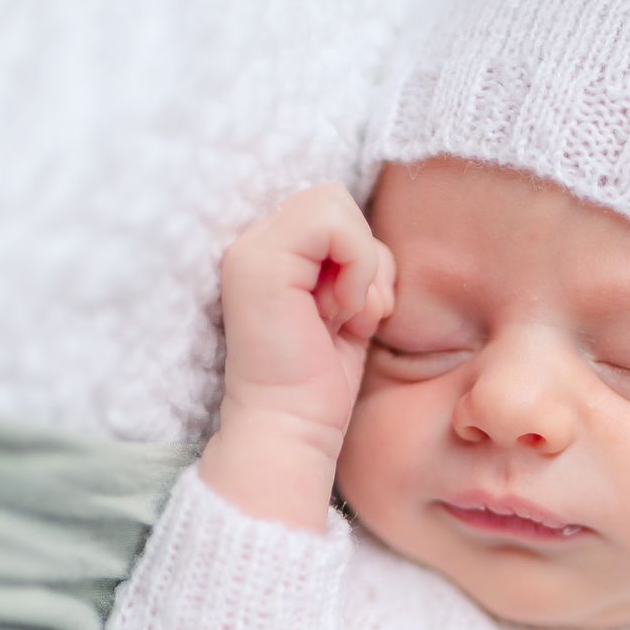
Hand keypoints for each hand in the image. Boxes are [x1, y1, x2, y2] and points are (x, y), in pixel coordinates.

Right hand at [203, 185, 394, 526]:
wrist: (293, 427)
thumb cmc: (321, 383)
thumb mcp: (350, 309)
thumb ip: (354, 265)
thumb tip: (377, 243)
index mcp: (273, 252)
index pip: (334, 213)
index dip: (358, 259)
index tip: (346, 313)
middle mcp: (254, 242)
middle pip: (336, 201)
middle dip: (361, 261)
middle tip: (344, 315)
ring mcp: (252, 248)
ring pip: (334, 203)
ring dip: (359, 269)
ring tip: (337, 319)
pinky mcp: (260, 261)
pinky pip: (333, 223)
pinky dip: (356, 268)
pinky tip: (337, 315)